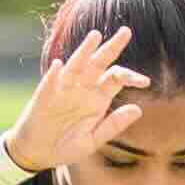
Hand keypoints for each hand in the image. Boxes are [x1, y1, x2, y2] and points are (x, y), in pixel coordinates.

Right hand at [0, 24, 157, 177]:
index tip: (145, 82)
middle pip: (99, 63)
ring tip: (95, 36)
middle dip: (112, 47)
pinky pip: (50, 83)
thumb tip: (138, 109)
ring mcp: (63, 90)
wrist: (38, 153)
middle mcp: (83, 89)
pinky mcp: (45, 96)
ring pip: (76, 66)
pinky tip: (59, 64)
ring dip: (84, 51)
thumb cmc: (66, 146)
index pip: (117, 78)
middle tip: (126, 31)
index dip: (131, 77)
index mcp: (98, 99)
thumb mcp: (93, 140)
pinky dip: (54, 74)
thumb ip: (114, 124)